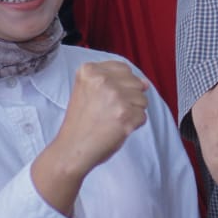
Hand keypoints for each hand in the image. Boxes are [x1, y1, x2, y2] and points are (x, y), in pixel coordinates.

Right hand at [50, 60, 149, 176]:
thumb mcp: (88, 90)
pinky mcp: (126, 114)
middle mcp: (103, 80)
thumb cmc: (81, 122)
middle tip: (107, 111)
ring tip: (111, 120)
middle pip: (136, 83)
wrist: (72, 148)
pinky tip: (115, 128)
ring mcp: (115, 97)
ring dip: (131, 112)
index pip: (124, 69)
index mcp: (90, 70)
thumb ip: (115, 80)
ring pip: (142, 99)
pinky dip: (133, 125)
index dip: (120, 85)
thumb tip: (146, 83)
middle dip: (127, 98)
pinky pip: (143, 116)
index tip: (107, 98)